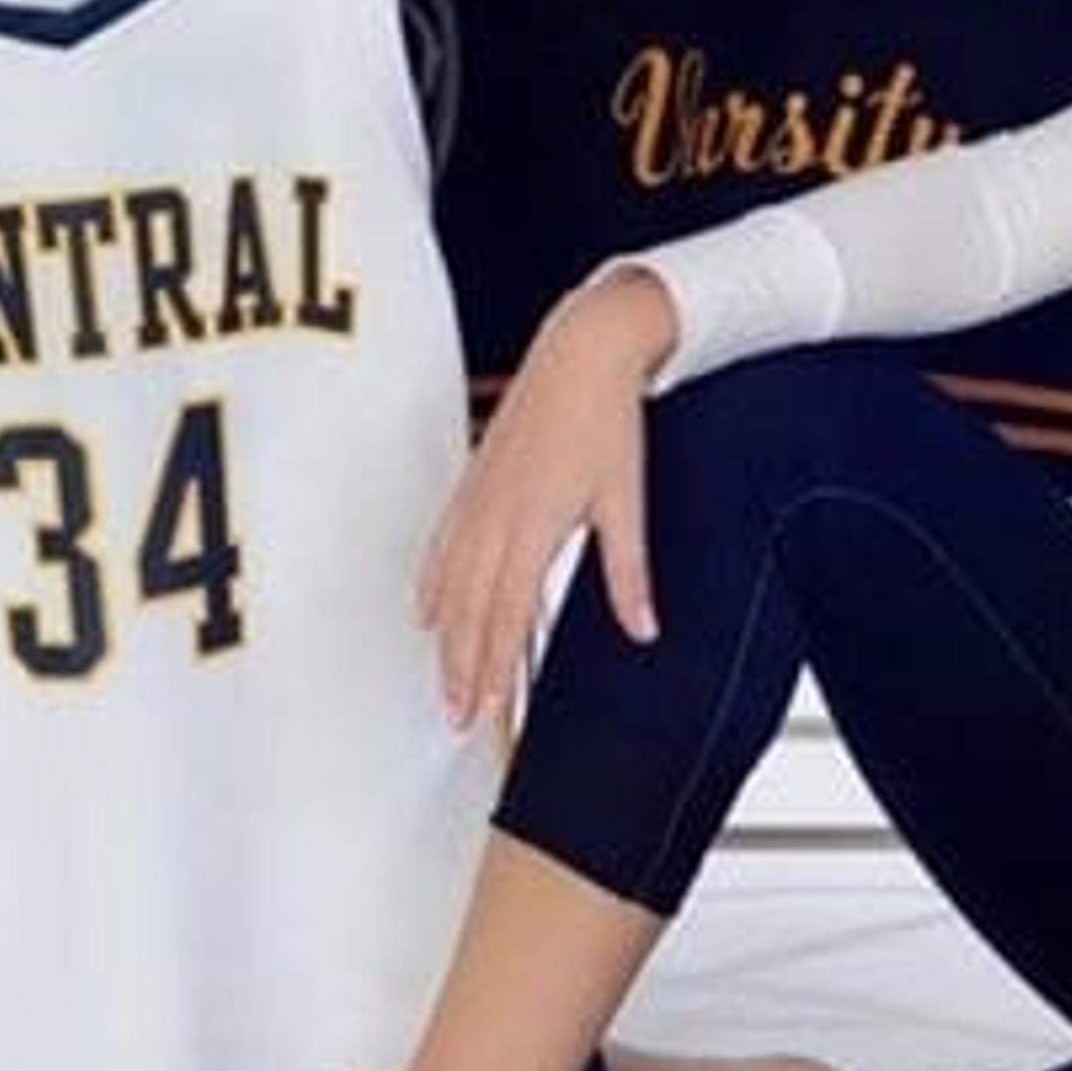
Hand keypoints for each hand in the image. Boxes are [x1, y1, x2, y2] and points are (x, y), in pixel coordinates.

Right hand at [414, 267, 678, 727]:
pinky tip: (427, 612)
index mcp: (531, 529)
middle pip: (468, 614)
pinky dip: (431, 589)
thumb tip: (644, 630)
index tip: (484, 714)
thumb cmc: (607, 421)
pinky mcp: (470, 483)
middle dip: (461, 670)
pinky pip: (440, 550)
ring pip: (448, 587)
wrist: (581, 353)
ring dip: (444, 639)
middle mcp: (493, 520)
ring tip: (445, 680)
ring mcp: (475, 501)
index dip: (492, 672)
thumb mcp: (625, 502)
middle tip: (458, 718)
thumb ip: (628, 574)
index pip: (506, 620)